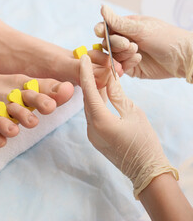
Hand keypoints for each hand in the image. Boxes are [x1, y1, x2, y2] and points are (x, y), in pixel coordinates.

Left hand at [79, 54, 177, 198]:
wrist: (146, 171)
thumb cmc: (144, 141)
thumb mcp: (133, 113)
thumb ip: (117, 95)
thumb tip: (109, 78)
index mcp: (100, 121)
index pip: (88, 91)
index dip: (85, 72)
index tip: (83, 58)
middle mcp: (90, 128)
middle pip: (86, 99)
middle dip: (90, 81)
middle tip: (96, 65)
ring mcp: (91, 135)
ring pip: (89, 107)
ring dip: (94, 92)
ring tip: (101, 76)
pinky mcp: (95, 139)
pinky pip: (92, 116)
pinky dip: (96, 104)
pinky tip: (102, 94)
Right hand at [95, 5, 192, 82]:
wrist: (181, 58)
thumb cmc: (165, 37)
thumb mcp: (140, 28)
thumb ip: (118, 22)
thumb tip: (102, 8)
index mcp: (126, 27)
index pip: (105, 28)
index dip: (101, 31)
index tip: (102, 33)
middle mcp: (124, 41)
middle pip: (106, 43)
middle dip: (115, 45)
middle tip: (130, 45)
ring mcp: (126, 55)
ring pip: (111, 56)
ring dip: (122, 55)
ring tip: (137, 52)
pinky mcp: (129, 68)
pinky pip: (119, 67)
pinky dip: (126, 64)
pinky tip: (138, 60)